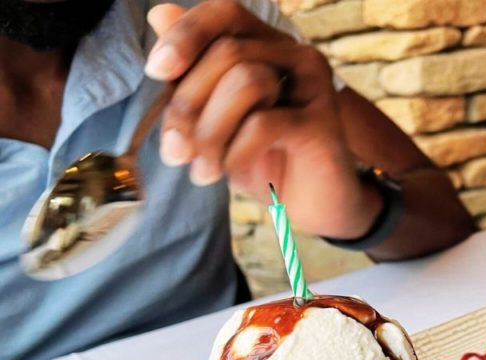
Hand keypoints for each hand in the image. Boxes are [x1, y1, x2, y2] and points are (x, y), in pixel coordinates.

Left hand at [146, 0, 376, 237]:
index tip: (157, 72)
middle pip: (228, 51)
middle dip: (187, 103)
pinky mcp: (324, 125)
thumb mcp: (215, 118)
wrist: (311, 210)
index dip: (187, 34)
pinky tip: (230, 173)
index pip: (225, 13)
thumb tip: (159, 14)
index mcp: (269, 48)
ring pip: (246, 81)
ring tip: (203, 171)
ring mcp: (315, 89)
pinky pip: (264, 124)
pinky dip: (235, 152)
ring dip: (210, 131)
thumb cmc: (263, 162)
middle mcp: (297, 58)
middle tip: (175, 152)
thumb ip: (191, 71)